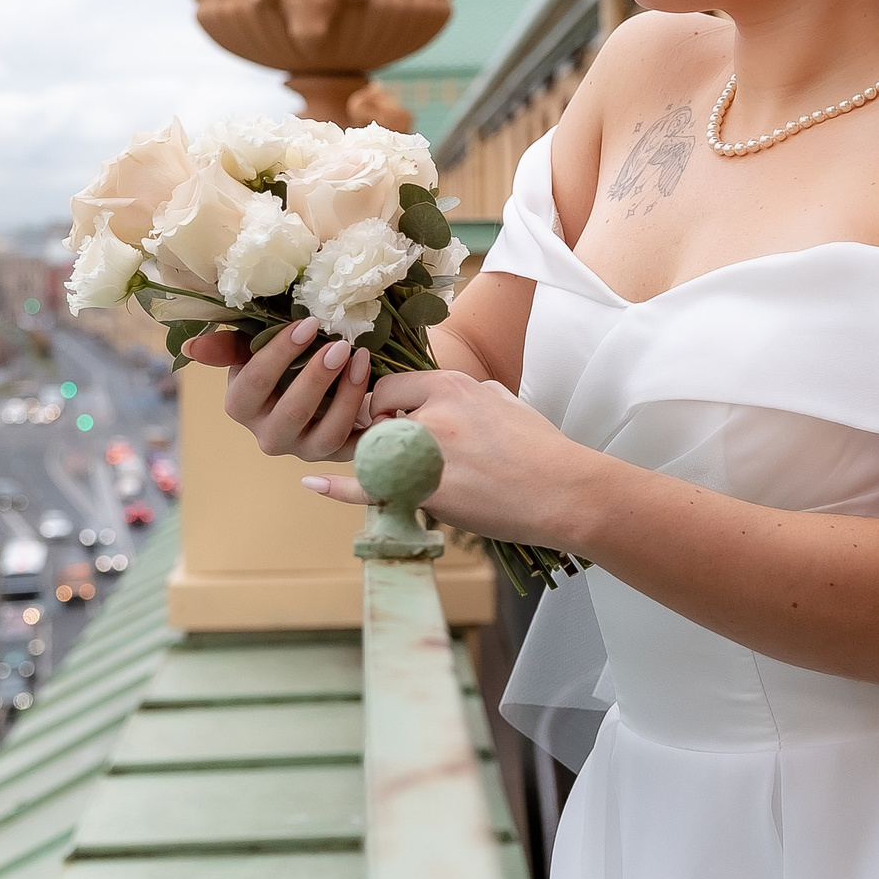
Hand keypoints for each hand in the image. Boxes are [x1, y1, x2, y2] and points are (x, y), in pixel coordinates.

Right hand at [185, 320, 371, 463]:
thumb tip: (192, 347)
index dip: (279, 354)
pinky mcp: (337, 456)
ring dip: (346, 396)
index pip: (254, 383)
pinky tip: (382, 395)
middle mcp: (269, 436)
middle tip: (340, 345)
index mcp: (241, 406)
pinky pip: (356, 448)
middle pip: (291, 414)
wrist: (322, 386)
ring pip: (326, 434)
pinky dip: (370, 424)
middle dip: (316, 378)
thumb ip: (229, 345)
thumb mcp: (255, 348)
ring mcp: (305, 450)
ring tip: (361, 360)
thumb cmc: (284, 361)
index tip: (308, 324)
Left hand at [302, 367, 589, 550]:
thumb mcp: (505, 403)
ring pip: (376, 454)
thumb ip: (471, 396)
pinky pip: (370, 487)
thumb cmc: (542, 450)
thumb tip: (455, 398)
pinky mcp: (425, 491)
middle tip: (412, 457)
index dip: (387, 406)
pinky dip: (338, 487)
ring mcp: (426, 453)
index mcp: (452, 386)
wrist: (564, 492)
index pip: (390, 386)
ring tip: (424, 478)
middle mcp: (432, 414)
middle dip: (383, 438)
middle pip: (376, 421)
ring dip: (385, 465)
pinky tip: (314, 483)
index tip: (399, 422)